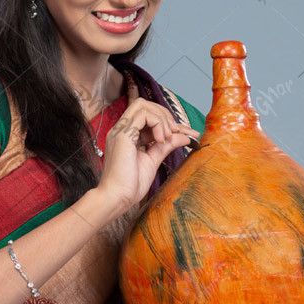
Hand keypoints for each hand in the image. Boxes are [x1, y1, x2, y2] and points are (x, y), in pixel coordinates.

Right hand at [96, 96, 199, 214]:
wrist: (117, 198)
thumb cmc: (130, 185)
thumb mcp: (153, 160)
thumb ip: (166, 146)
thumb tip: (184, 136)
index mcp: (127, 136)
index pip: (148, 117)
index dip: (168, 121)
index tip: (187, 132)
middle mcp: (122, 129)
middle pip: (144, 104)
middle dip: (164, 115)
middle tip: (175, 132)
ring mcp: (120, 130)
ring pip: (143, 105)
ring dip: (162, 118)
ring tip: (167, 137)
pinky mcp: (122, 135)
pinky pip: (143, 114)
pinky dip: (157, 123)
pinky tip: (161, 139)